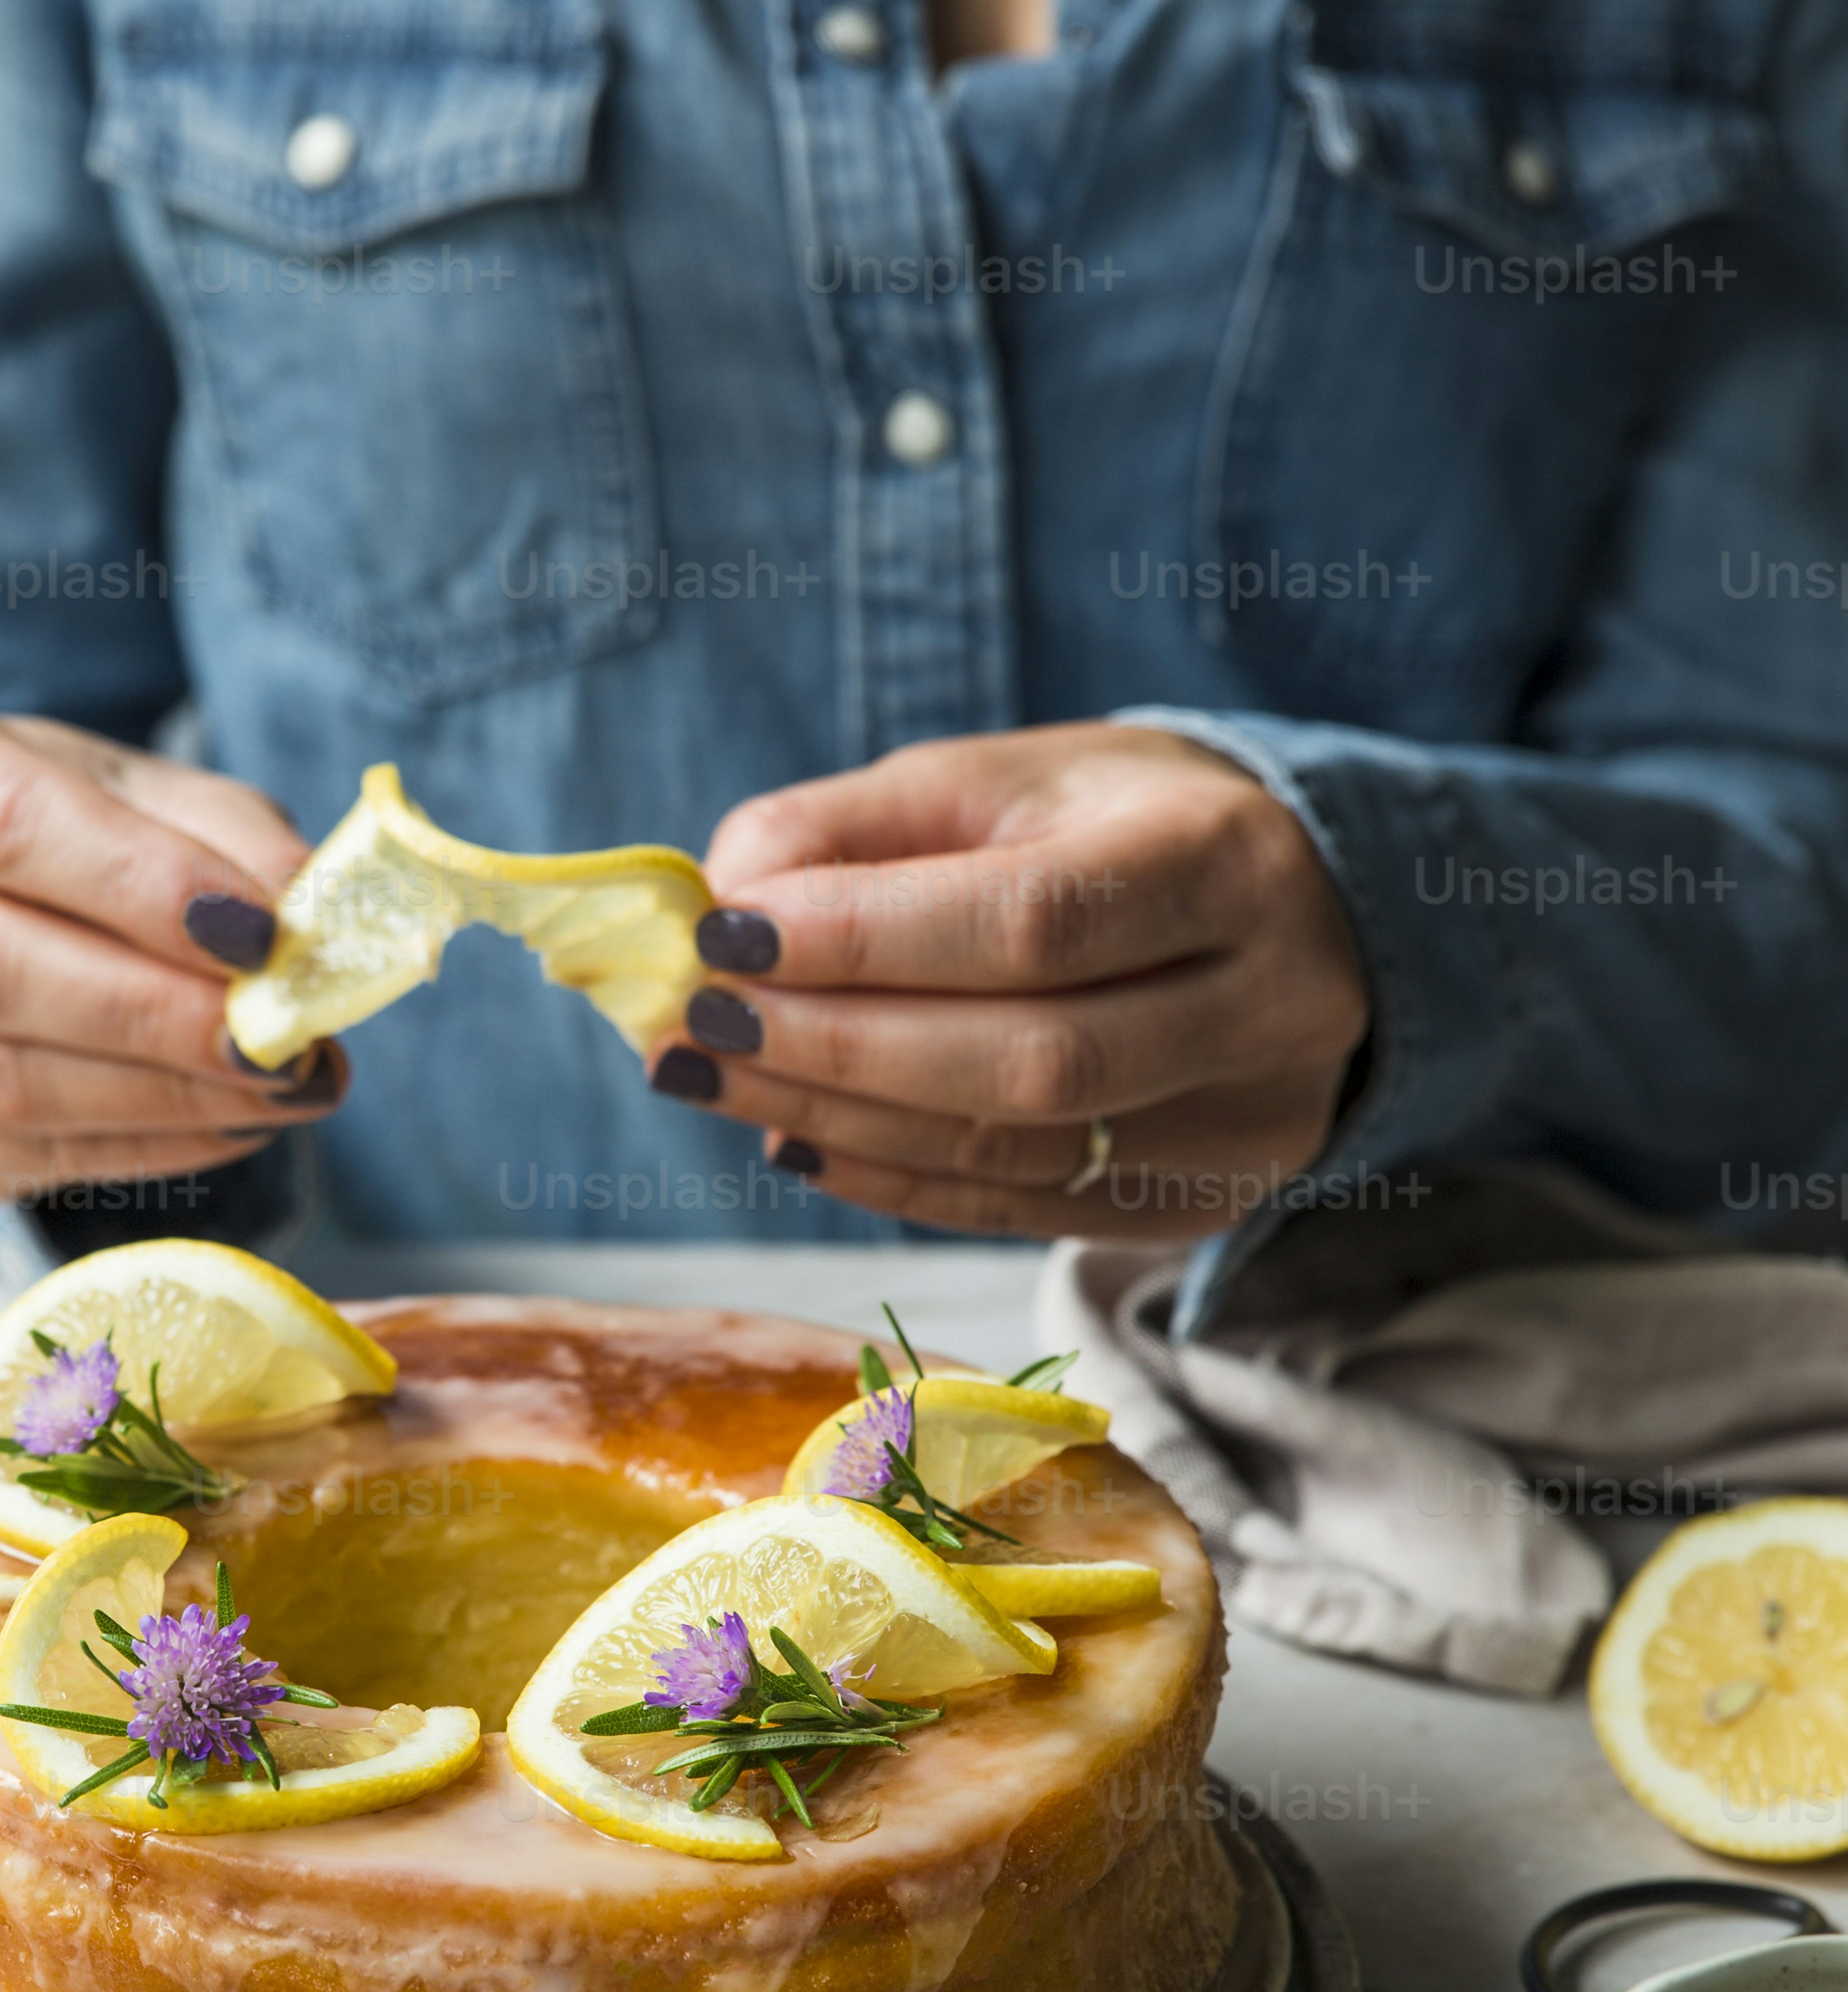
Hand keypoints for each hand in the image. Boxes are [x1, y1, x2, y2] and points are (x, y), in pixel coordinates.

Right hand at [0, 703, 340, 1198]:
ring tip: (281, 1087)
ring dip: (164, 1100)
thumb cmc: (61, 827)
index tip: (262, 935)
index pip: (9, 829)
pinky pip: (16, 1161)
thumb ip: (226, 838)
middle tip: (282, 1041)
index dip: (144, 889)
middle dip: (156, 1017)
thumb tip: (304, 919)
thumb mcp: (144, 791)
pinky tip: (229, 1123)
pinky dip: (143, 1151)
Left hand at [665, 725, 1369, 1239]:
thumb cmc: (1115, 826)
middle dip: (834, 1048)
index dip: (865, 940)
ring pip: (1016, 1153)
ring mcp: (1247, 1125)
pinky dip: (889, 1180)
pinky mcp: (1201, 1203)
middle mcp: (1268, 1004)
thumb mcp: (1001, 781)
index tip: (721, 938)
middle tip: (692, 1029)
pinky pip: (1018, 1211)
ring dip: (838, 1121)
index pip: (1033, 922)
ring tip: (714, 1080)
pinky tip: (796, 1136)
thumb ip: (854, 826)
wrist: (1299, 914)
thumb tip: (724, 899)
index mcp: (1226, 860)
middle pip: (1030, 1060)